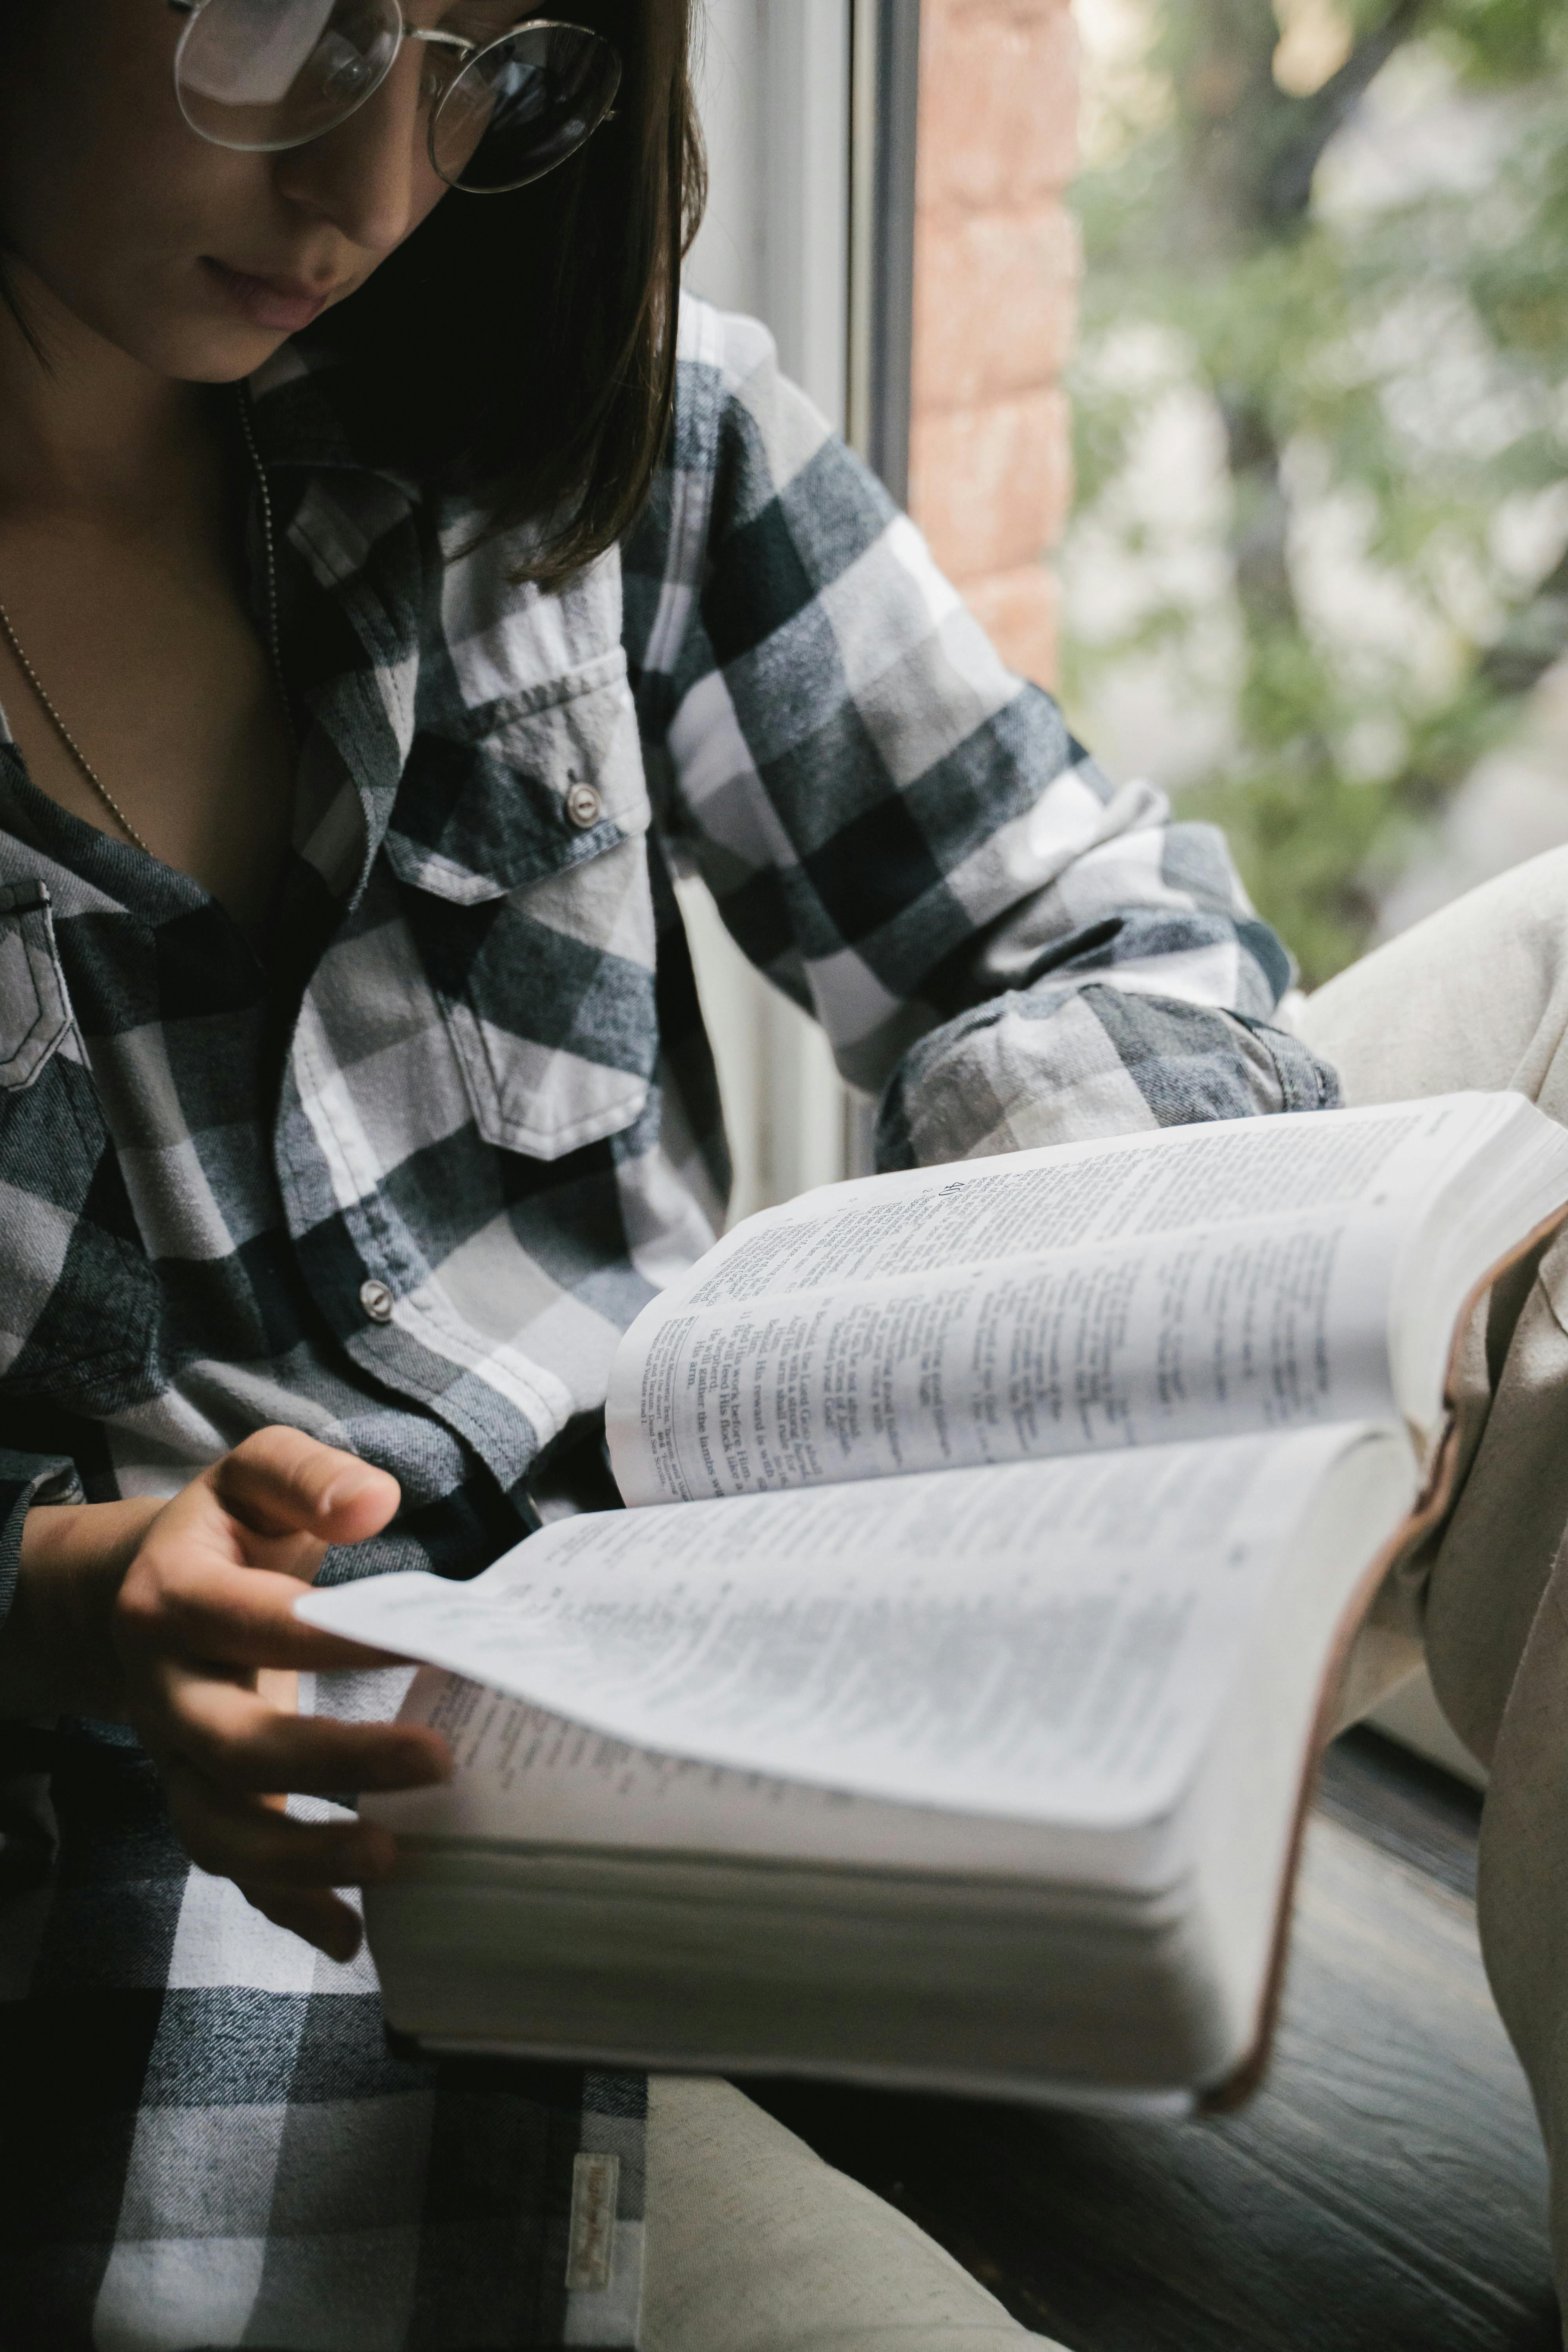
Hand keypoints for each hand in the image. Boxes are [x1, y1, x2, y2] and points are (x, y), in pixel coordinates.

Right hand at [11, 1427, 450, 1960]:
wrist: (144, 1588)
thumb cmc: (227, 1531)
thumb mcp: (257, 1475)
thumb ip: (309, 1477)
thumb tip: (374, 1501)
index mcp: (173, 1600)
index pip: (251, 1624)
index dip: (330, 1639)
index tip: (419, 1642)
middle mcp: (165, 1691)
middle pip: (232, 1745)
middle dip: (330, 1765)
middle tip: (435, 1763)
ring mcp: (179, 1759)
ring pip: (219, 1829)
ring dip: (302, 1859)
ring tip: (392, 1860)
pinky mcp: (205, 1800)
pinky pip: (234, 1868)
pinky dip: (286, 1908)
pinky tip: (352, 1935)